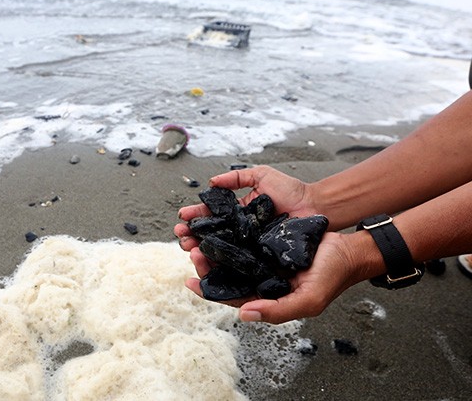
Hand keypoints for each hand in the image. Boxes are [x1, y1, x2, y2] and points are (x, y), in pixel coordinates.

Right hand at [174, 165, 316, 252]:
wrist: (316, 207)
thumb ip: (237, 176)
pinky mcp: (259, 257)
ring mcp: (248, 245)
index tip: (183, 217)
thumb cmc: (292, 191)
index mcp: (236, 212)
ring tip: (190, 248)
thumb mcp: (262, 175)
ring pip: (219, 250)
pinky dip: (221, 264)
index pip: (210, 214)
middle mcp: (239, 230)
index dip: (194, 216)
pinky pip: (238, 262)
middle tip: (181, 236)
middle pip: (209, 234)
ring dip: (200, 250)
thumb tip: (212, 182)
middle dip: (191, 235)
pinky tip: (210, 262)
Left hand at [183, 232, 361, 323]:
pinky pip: (242, 237)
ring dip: (213, 247)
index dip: (209, 292)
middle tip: (193, 251)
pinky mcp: (266, 239)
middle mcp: (260, 278)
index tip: (190, 282)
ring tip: (198, 237)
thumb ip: (277, 311)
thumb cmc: (331, 278)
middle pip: (225, 274)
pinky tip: (216, 224)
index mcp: (265, 296)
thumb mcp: (308, 300)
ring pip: (230, 255)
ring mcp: (262, 258)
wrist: (349, 250)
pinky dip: (228, 232)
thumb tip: (243, 315)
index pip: (231, 297)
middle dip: (206, 265)